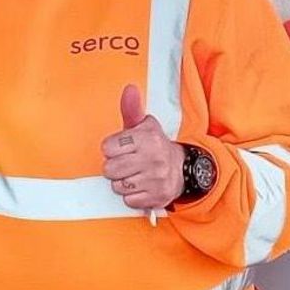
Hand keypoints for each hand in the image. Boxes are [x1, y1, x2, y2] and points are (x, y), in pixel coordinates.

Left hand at [100, 84, 184, 210]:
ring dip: (122, 182)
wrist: (182, 169)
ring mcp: (156, 180)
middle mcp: (154, 159)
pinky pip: (128, 201)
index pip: (107, 148)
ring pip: (117, 186)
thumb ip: (132, 109)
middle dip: (114, 167)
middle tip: (126, 163)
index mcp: (148, 139)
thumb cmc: (154, 146)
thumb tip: (129, 88)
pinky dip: (132, 196)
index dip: (111, 149)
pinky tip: (141, 186)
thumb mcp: (144, 126)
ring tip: (134, 174)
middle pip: (109, 169)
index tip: (121, 148)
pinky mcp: (157, 198)